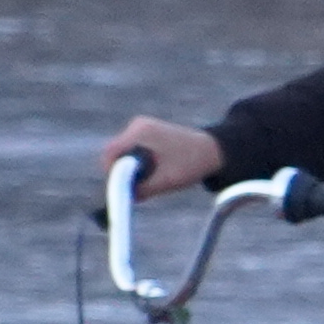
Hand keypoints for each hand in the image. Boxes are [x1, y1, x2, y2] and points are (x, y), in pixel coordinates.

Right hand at [104, 118, 221, 197]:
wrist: (212, 150)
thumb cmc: (192, 164)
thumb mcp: (165, 182)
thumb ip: (141, 190)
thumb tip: (122, 197)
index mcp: (141, 132)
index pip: (110, 153)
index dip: (110, 173)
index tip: (121, 188)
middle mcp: (137, 126)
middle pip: (114, 154)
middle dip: (121, 173)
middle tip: (136, 188)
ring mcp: (140, 127)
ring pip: (122, 154)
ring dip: (130, 170)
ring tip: (151, 180)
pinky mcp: (145, 133)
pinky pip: (131, 152)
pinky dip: (137, 165)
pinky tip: (154, 172)